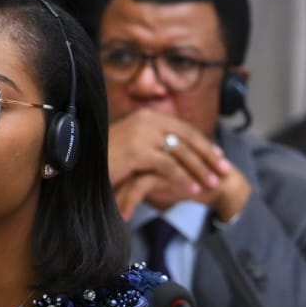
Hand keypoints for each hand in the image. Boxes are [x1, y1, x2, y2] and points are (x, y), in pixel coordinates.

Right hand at [107, 110, 248, 219]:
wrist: (80, 163)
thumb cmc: (105, 158)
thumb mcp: (132, 144)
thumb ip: (151, 142)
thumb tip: (172, 148)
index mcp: (147, 116)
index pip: (183, 128)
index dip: (203, 143)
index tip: (219, 156)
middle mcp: (147, 120)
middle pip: (187, 138)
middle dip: (208, 155)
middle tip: (225, 170)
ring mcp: (143, 134)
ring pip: (181, 152)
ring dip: (200, 169)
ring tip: (213, 184)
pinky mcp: (139, 151)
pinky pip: (169, 166)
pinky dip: (183, 179)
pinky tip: (193, 190)